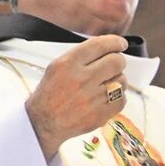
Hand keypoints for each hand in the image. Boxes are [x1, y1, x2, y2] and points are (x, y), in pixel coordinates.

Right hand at [25, 35, 128, 158]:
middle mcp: (81, 79)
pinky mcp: (99, 114)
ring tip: (105, 85)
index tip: (120, 44)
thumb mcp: (56, 67)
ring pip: (122, 80)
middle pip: (116, 61)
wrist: (42, 122)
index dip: (115, 42)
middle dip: (118, 61)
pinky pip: (121, 99)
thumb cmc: (50, 94)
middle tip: (114, 66)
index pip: (100, 45)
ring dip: (117, 80)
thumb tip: (108, 47)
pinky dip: (117, 98)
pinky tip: (105, 98)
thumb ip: (81, 55)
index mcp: (68, 64)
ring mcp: (92, 98)